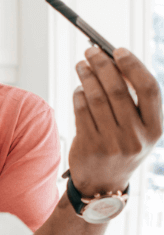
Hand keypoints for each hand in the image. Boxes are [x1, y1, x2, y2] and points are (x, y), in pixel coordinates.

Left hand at [69, 47, 162, 195]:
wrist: (104, 184)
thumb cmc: (122, 147)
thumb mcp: (139, 130)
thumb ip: (134, 101)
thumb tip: (114, 62)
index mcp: (155, 129)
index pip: (150, 89)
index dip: (134, 66)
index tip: (119, 50)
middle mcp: (136, 136)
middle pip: (118, 90)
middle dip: (103, 65)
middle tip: (91, 51)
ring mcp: (112, 143)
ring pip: (96, 98)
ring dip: (86, 76)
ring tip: (81, 65)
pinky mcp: (90, 146)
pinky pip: (81, 111)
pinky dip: (78, 94)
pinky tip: (78, 88)